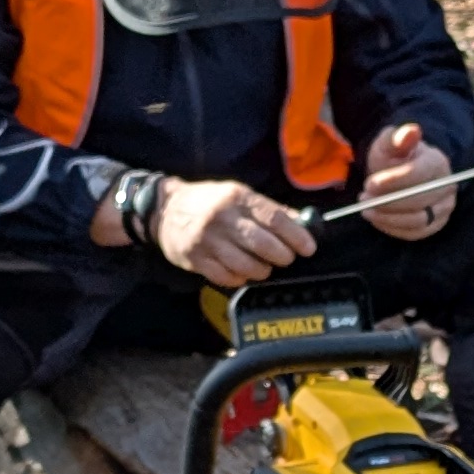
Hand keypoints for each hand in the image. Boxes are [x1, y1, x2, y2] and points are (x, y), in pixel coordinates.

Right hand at [152, 178, 315, 285]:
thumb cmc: (208, 202)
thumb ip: (269, 209)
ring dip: (263, 270)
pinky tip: (243, 272)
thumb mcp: (238, 194)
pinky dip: (241, 278)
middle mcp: (222, 219)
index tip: (308, 247)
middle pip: (263, 245)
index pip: (275, 219)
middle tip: (287, 258)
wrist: (165, 210)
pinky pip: (227, 278)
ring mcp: (207, 241)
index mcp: (237, 198)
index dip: (296, 236)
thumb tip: (301, 222)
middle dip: (282, 256)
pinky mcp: (196, 260)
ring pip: (247, 266)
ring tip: (265, 266)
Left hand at [358, 122, 456, 241]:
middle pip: (418, 200)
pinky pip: (416, 233)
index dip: (394, 181)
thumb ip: (397, 138)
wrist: (403, 173)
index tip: (369, 184)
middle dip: (387, 202)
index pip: (419, 174)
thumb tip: (411, 131)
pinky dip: (393, 229)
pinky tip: (377, 219)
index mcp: (437, 162)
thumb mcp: (389, 143)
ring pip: (417, 220)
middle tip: (363, 198)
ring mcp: (444, 208)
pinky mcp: (435, 224)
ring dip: (388, 217)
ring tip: (366, 209)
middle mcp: (447, 186)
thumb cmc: (395, 157)